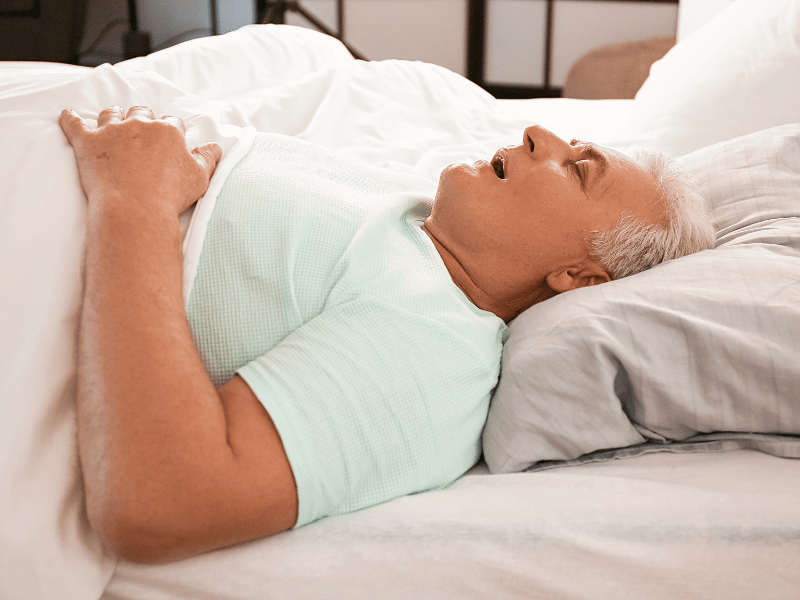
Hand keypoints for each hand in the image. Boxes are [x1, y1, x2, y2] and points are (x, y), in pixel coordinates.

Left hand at [59, 106, 221, 215]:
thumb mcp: (200, 178)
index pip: (172, 123)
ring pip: (111, 114)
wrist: (135, 209)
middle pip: (141, 113)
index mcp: (168, 132)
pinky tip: (67, 115)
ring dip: (113, 117)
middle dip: (142, 120)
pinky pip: (74, 123)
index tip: (170, 141)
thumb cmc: (170, 196)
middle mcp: (140, 125)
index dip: (171, 131)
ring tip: (112, 124)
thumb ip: (208, 159)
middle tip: (142, 132)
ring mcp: (111, 131)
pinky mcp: (87, 143)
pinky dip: (70, 119)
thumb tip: (215, 147)